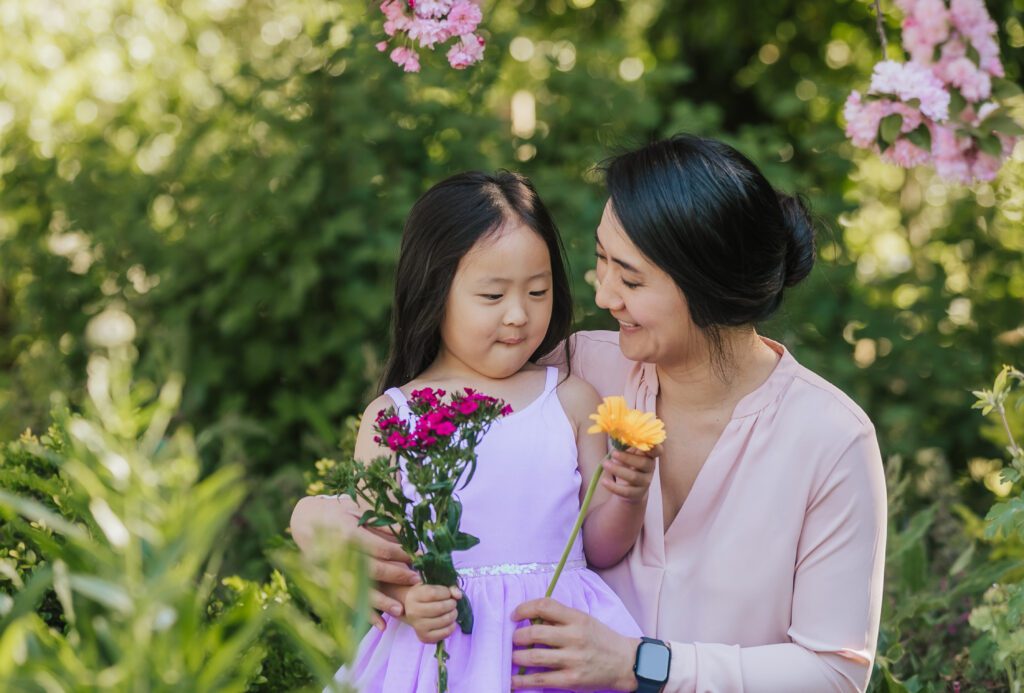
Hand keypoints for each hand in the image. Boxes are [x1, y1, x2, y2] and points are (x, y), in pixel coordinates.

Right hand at [291, 496, 420, 630]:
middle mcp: (338, 555)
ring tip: (400, 610)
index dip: (400, 554)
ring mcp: (331, 572)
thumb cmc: (338, 512)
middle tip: (415, 580)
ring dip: (380, 601)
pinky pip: (348, 602)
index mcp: (348, 534)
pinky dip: (364, 613)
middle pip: (370, 570)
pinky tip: (380, 624)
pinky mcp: (328, 584)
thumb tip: (408, 532)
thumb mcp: (359, 509)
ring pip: (358, 591)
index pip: (379, 548)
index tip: (418, 557)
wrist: (306, 521)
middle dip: (395, 576)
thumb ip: (382, 522)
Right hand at [404, 584, 461, 643]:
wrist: (412, 611)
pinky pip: (444, 633)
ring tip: (452, 612)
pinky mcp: (424, 637)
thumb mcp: (434, 587)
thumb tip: (458, 595)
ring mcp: (418, 626)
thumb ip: (448, 587)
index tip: (448, 594)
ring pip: (443, 620)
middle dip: (451, 604)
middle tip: (453, 603)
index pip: (433, 593)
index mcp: (414, 596)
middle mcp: (413, 612)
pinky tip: (450, 622)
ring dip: (453, 615)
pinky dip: (452, 627)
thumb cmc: (426, 597)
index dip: (446, 592)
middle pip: (439, 608)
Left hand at [510, 598, 639, 690]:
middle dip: (517, 637)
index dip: (524, 609)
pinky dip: (522, 681)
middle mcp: (574, 637)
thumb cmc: (601, 639)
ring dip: (517, 657)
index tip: (515, 616)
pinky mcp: (571, 680)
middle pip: (535, 633)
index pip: (545, 606)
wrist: (625, 663)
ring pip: (534, 657)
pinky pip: (540, 679)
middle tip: (514, 640)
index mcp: (577, 618)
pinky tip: (513, 680)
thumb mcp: (584, 620)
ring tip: (514, 657)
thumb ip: (560, 618)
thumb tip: (531, 620)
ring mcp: (572, 659)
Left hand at [601, 445, 658, 502]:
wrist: (629, 488)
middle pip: (643, 463)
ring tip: (604, 464)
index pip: (657, 451)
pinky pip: (626, 491)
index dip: (654, 447)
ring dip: (617, 470)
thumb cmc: (627, 464)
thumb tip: (614, 434)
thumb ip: (624, 445)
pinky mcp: (637, 494)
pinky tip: (604, 481)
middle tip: (613, 453)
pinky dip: (613, 486)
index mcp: (648, 455)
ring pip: (634, 477)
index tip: (646, 442)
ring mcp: (645, 482)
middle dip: (627, 457)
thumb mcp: (627, 453)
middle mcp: (650, 468)